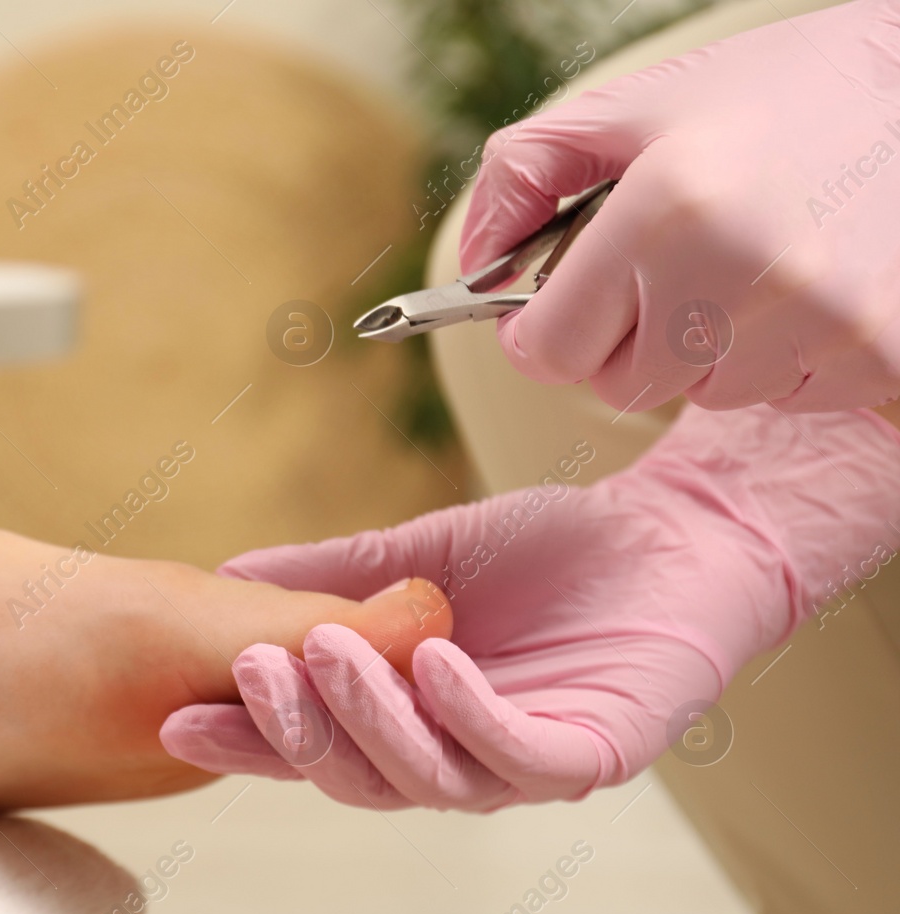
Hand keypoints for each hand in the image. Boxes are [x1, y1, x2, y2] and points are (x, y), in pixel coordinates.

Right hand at [161, 406, 899, 809]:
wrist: (674, 531)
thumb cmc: (551, 554)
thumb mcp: (417, 557)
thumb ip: (330, 575)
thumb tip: (227, 578)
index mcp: (408, 722)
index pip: (315, 745)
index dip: (249, 738)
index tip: (179, 712)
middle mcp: (456, 757)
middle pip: (359, 777)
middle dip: (299, 729)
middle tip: (255, 669)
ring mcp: (522, 763)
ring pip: (427, 776)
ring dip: (371, 717)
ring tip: (330, 648)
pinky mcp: (591, 753)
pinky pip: (517, 754)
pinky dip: (467, 714)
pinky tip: (431, 658)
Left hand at [463, 1, 899, 412]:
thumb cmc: (782, 94)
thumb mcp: (640, 104)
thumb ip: (527, 174)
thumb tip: (476, 264)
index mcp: (667, 210)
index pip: (551, 351)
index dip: (545, 331)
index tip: (560, 310)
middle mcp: (745, 274)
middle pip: (623, 386)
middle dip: (629, 336)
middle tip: (676, 265)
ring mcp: (823, 322)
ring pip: (707, 397)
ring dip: (711, 349)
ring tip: (756, 262)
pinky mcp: (882, 354)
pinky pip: (787, 398)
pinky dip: (785, 357)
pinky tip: (810, 285)